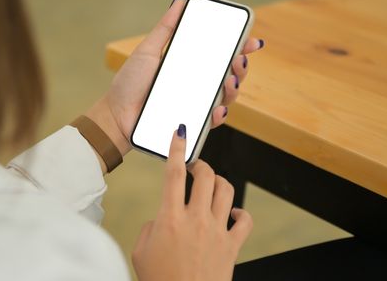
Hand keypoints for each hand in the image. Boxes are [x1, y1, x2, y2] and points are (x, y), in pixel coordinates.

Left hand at [86, 0, 263, 161]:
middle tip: (238, 60)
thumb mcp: (148, 51)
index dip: (239, 47)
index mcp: (189, 65)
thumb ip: (165, 28)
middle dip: (241, 67)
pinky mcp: (190, 124)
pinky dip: (218, 115)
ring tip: (229, 80)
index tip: (251, 41)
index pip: (220, 55)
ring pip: (226, 97)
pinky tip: (218, 108)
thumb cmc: (129, 83)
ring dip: (235, 88)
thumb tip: (180, 0)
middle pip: (229, 75)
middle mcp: (196, 84)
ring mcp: (195, 105)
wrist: (116, 115)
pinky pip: (210, 121)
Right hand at [132, 126, 252, 280]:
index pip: (172, 174)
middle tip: (194, 167)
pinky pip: (245, 220)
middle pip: (205, 176)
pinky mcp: (232, 246)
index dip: (176, 149)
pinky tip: (231, 214)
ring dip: (218, 182)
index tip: (179, 133)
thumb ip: (149, 228)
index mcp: (169, 219)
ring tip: (211, 186)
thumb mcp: (140, 252)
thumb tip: (161, 219)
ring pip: (226, 191)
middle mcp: (196, 220)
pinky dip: (240, 213)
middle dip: (200, 164)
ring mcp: (217, 232)